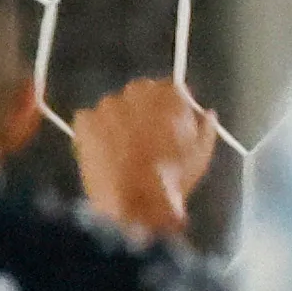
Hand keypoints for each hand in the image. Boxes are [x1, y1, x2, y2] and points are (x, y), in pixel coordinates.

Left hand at [71, 76, 221, 241]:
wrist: (134, 200)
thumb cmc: (173, 177)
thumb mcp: (201, 153)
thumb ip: (205, 127)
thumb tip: (207, 114)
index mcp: (169, 94)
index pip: (172, 89)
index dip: (171, 106)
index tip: (170, 121)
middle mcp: (137, 91)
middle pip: (141, 94)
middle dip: (143, 111)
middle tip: (146, 137)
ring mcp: (107, 105)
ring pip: (114, 107)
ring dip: (118, 121)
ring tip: (123, 150)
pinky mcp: (85, 121)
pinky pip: (88, 121)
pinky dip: (94, 132)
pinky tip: (103, 152)